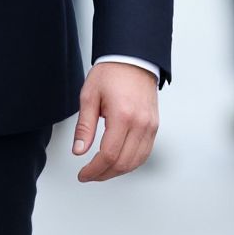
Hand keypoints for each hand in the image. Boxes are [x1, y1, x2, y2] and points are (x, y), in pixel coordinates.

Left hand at [72, 61, 158, 181]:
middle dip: (104, 174)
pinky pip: (144, 153)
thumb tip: (79, 150)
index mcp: (122, 115)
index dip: (94, 170)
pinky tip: (118, 162)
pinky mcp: (154, 127)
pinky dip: (131, 163)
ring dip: (117, 171)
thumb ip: (84, 126)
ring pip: (136, 162)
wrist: (132, 59)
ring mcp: (150, 126)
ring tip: (101, 171)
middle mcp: (140, 124)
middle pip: (123, 163)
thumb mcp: (89, 96)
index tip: (83, 174)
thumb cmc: (111, 73)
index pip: (108, 154)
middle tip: (89, 175)